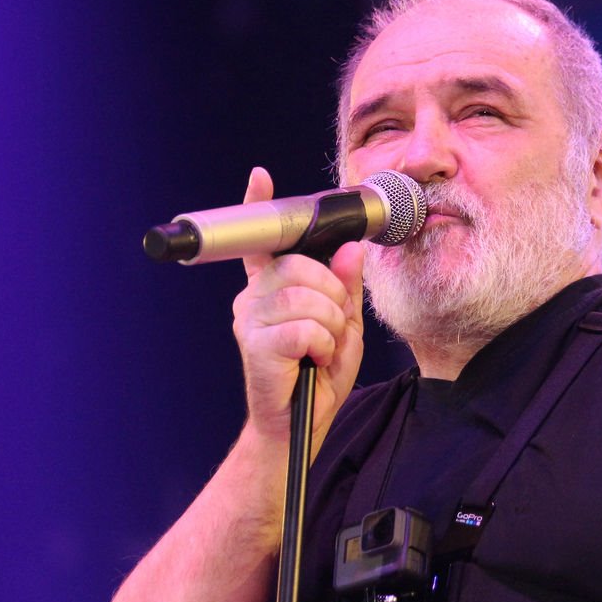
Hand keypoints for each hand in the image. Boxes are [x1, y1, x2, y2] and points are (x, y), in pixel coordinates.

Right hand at [231, 167, 364, 454]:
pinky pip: (305, 327)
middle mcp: (255, 296)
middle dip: (333, 297)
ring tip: (321, 349)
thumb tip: (351, 249)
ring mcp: (250, 318)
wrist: (300, 425)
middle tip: (331, 329)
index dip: (259, 205)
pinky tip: (311, 361)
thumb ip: (347, 286)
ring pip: (307, 297)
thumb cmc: (319, 375)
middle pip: (302, 266)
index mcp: (274, 286)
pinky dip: (322, 347)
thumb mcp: (345, 325)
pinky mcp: (254, 343)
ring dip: (330, 326)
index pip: (265, 240)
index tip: (260, 177)